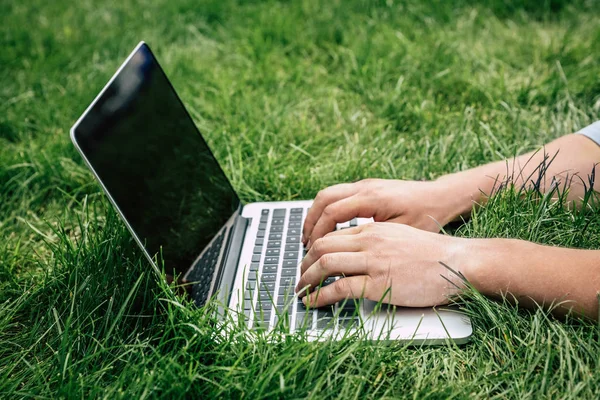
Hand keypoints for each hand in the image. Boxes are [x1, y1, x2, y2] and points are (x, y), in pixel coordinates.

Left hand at [296, 223, 467, 307]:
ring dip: (307, 279)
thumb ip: (375, 242)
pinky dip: (320, 295)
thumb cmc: (432, 254)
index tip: (308, 263)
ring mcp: (373, 261)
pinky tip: (313, 302)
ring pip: (325, 264)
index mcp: (372, 229)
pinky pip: (339, 288)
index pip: (331, 235)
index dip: (313, 250)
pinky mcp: (379, 283)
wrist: (458, 262)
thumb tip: (355, 256)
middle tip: (299, 278)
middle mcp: (369, 240)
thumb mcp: (398, 237)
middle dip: (304, 264)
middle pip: (322, 246)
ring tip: (301, 291)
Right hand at [301, 179, 463, 247]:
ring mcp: (364, 185)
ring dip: (316, 215)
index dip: (318, 232)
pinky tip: (328, 228)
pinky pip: (337, 195)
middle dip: (310, 222)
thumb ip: (373, 241)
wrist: (441, 196)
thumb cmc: (427, 215)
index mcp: (371, 198)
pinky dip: (327, 211)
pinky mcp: (367, 187)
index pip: (332, 212)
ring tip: (311, 237)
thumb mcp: (401, 232)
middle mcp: (364, 187)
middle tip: (305, 244)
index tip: (312, 251)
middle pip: (323, 199)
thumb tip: (348, 257)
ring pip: (328, 194)